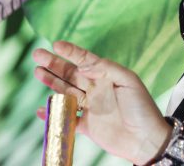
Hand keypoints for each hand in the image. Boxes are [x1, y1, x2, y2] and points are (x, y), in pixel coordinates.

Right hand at [33, 41, 171, 164]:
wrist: (145, 139)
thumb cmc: (142, 107)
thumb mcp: (129, 81)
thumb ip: (106, 69)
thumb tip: (83, 64)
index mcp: (108, 76)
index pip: (86, 60)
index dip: (71, 52)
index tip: (56, 44)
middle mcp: (97, 89)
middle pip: (71, 74)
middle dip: (54, 64)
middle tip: (37, 54)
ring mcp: (90, 107)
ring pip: (65, 92)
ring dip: (51, 83)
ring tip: (37, 72)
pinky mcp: (86, 126)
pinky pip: (65, 118)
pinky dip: (52, 114)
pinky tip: (41, 109)